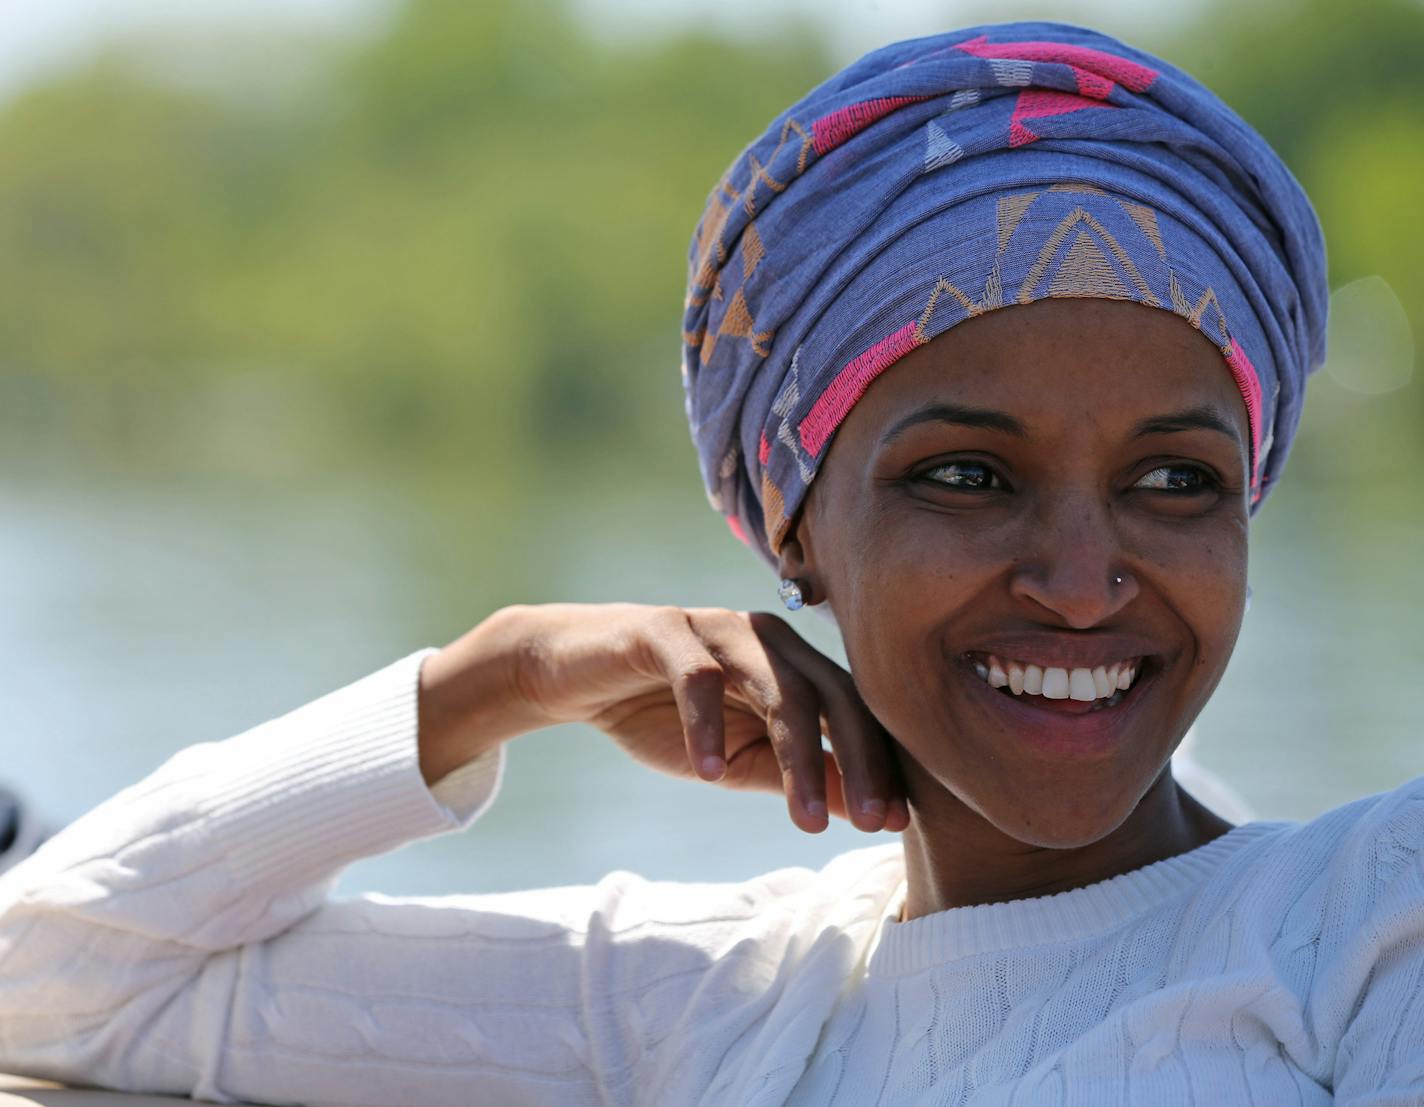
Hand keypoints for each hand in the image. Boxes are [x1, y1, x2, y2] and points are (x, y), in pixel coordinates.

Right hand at [420, 603, 908, 833]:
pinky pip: (698, 676)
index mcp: (791, 664)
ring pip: (776, 686)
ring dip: (797, 753)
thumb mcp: (736, 759)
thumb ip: (795, 775)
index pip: (851, 712)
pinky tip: (710, 771)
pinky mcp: (662, 629)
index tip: (897, 824)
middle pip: (829, 696)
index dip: (879, 764)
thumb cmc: (661, 716)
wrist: (570, 676)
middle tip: (873, 821)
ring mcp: (716, 628)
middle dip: (858, 759)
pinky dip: (707, 725)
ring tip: (804, 819)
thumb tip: (860, 809)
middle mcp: (765, 638)